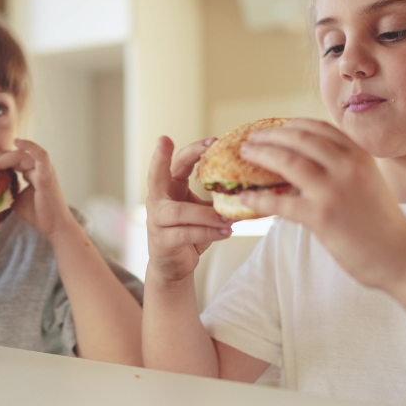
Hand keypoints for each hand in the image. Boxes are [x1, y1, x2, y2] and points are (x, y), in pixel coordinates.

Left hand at [0, 138, 75, 236]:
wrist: (54, 227)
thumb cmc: (38, 215)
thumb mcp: (16, 200)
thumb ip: (6, 189)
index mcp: (30, 171)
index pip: (8, 159)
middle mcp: (37, 167)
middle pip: (11, 155)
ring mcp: (43, 169)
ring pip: (18, 156)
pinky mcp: (47, 175)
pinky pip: (41, 156)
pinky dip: (30, 146)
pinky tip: (17, 142)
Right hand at [146, 136, 232, 282]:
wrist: (174, 266)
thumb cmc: (189, 233)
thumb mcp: (200, 211)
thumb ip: (214, 199)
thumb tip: (249, 187)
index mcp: (168, 188)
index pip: (177, 163)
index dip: (193, 150)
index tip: (214, 140)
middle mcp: (157, 200)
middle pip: (155, 175)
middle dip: (159, 157)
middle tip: (165, 139)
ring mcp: (156, 221)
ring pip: (178, 212)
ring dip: (206, 214)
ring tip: (228, 218)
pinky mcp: (163, 241)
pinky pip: (186, 233)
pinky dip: (208, 232)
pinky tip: (226, 232)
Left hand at [238, 118, 405, 288]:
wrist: (402, 257)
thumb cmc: (382, 223)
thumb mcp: (368, 182)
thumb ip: (343, 168)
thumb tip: (307, 163)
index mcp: (358, 155)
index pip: (318, 128)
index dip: (291, 124)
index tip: (273, 126)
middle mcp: (347, 166)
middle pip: (299, 139)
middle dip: (270, 135)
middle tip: (251, 139)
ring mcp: (334, 189)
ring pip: (287, 162)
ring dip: (261, 156)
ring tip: (244, 155)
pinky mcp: (322, 216)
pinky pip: (281, 201)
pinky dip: (259, 198)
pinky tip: (244, 197)